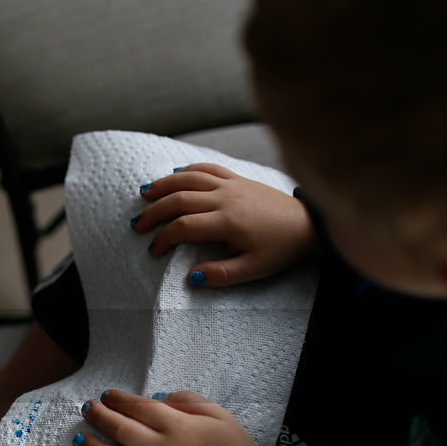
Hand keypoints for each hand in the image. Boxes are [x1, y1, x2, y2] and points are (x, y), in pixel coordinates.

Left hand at [71, 389, 277, 445]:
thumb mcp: (220, 416)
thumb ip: (188, 402)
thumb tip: (156, 398)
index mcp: (178, 426)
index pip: (139, 408)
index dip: (119, 400)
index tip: (105, 395)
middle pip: (121, 430)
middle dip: (99, 417)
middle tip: (86, 410)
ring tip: (78, 439)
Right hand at [135, 164, 315, 286]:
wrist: (308, 225)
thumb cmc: (281, 249)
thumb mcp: (253, 269)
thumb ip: (221, 274)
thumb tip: (192, 277)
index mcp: (228, 222)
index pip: (183, 226)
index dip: (164, 238)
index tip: (154, 250)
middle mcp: (226, 198)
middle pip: (179, 199)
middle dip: (154, 212)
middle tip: (138, 225)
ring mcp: (232, 184)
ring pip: (190, 178)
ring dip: (164, 184)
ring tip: (145, 194)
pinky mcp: (239, 178)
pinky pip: (209, 168)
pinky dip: (190, 169)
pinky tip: (176, 173)